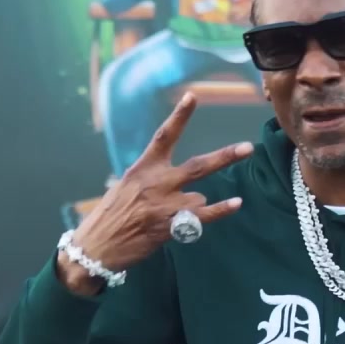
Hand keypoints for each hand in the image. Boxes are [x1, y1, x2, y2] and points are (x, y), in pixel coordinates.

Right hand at [58, 93, 252, 293]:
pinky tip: (236, 204)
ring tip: (170, 214)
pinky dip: (221, 210)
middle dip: (225, 157)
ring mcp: (166, 204)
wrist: (96, 247)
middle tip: (247, 148)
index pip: (164, 136)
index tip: (193, 96)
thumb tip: (179, 183)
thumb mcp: (124, 188)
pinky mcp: (171, 225)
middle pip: (197, 166)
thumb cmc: (109, 217)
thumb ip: (150, 180)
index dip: (179, 116)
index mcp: (142, 168)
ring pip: (198, 196)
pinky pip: (203, 215)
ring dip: (192, 204)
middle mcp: (156, 182)